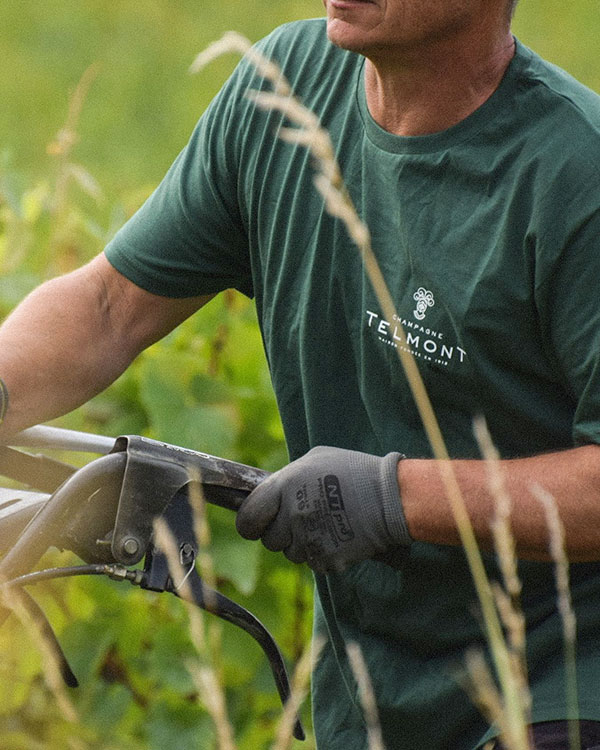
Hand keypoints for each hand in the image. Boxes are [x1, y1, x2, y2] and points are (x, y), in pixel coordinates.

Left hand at [236, 446, 410, 573]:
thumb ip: (287, 477)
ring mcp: (308, 540)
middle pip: (269, 540)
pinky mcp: (325, 559)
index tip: (258, 522)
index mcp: (284, 487)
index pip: (248, 518)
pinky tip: (338, 536)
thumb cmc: (354, 472)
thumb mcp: (315, 460)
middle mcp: (292, 515)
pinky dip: (322, 553)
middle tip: (301, 520)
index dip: (251, 522)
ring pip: (291, 553)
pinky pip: (313, 562)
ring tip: (326, 524)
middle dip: (281, 532)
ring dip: (303, 543)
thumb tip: (269, 490)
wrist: (391, 498)